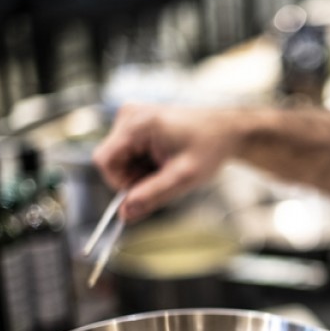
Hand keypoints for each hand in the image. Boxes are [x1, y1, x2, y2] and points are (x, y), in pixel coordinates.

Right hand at [93, 104, 234, 221]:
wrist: (225, 131)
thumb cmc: (209, 147)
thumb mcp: (183, 177)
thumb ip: (153, 195)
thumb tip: (125, 214)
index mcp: (137, 124)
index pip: (105, 161)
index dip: (120, 183)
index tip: (144, 192)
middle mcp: (128, 116)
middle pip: (112, 162)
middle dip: (134, 178)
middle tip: (165, 179)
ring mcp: (132, 118)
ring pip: (121, 160)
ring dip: (141, 173)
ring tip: (169, 168)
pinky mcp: (137, 124)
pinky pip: (129, 154)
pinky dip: (145, 164)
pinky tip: (165, 161)